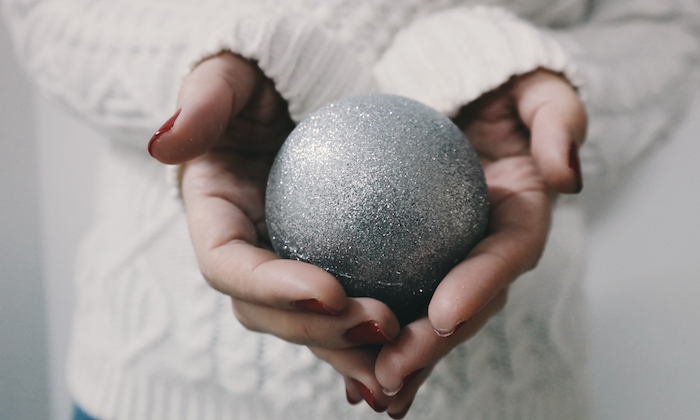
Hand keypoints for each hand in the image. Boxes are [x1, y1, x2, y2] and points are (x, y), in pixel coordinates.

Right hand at [149, 52, 400, 348]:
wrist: (302, 94)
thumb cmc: (264, 78)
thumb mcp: (232, 74)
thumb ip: (203, 101)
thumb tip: (166, 145)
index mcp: (214, 217)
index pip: (229, 266)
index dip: (271, 288)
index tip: (329, 290)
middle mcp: (245, 253)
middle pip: (268, 313)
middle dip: (318, 331)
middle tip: (380, 323)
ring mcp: (284, 265)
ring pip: (309, 324)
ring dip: (350, 345)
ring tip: (401, 348)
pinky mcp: (325, 266)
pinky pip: (347, 304)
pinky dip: (374, 328)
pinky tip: (419, 334)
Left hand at [315, 69, 585, 417]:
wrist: (459, 94)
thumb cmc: (498, 86)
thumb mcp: (537, 87)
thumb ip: (556, 120)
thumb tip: (565, 176)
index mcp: (521, 215)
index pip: (506, 255)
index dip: (479, 286)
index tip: (442, 313)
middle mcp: (487, 248)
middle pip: (464, 305)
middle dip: (431, 345)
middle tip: (390, 372)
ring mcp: (451, 260)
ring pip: (426, 318)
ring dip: (400, 356)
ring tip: (365, 386)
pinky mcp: (416, 262)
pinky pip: (392, 298)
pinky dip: (368, 332)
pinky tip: (341, 359)